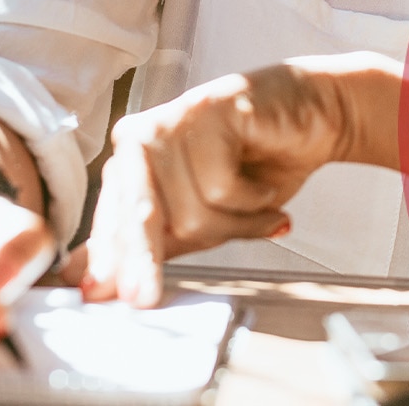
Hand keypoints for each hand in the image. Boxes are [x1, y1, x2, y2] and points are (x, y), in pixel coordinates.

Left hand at [82, 52, 399, 307]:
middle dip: (145, 258)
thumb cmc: (257, 163)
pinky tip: (267, 187)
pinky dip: (255, 200)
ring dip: (236, 223)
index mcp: (131, 161)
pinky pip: (223, 185)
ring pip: (191, 209)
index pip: (113, 219)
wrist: (314, 115)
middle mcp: (143, 136)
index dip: (109, 259)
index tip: (96, 296)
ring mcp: (174, 119)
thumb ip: (153, 245)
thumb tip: (94, 285)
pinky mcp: (210, 108)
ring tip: (258, 206)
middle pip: (139, 214)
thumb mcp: (201, 215)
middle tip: (145, 299)